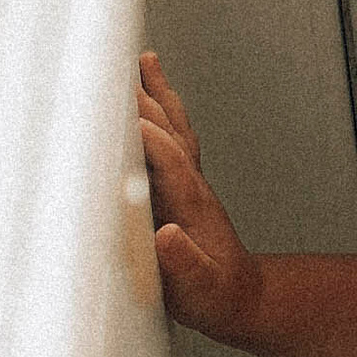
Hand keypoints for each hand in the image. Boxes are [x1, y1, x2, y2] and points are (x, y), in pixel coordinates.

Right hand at [137, 53, 260, 343]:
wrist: (239, 297)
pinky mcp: (180, 183)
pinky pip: (170, 136)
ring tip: (142, 59)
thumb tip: (165, 237)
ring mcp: (187, 179)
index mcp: (190, 205)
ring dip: (156, 93)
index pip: (169, 160)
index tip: (125, 116)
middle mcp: (190, 183)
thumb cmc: (215, 296)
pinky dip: (159, 109)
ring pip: (172, 126)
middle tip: (117, 66)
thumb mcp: (198, 289)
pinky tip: (152, 94)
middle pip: (169, 131)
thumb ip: (182, 263)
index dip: (148, 138)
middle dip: (145, 100)